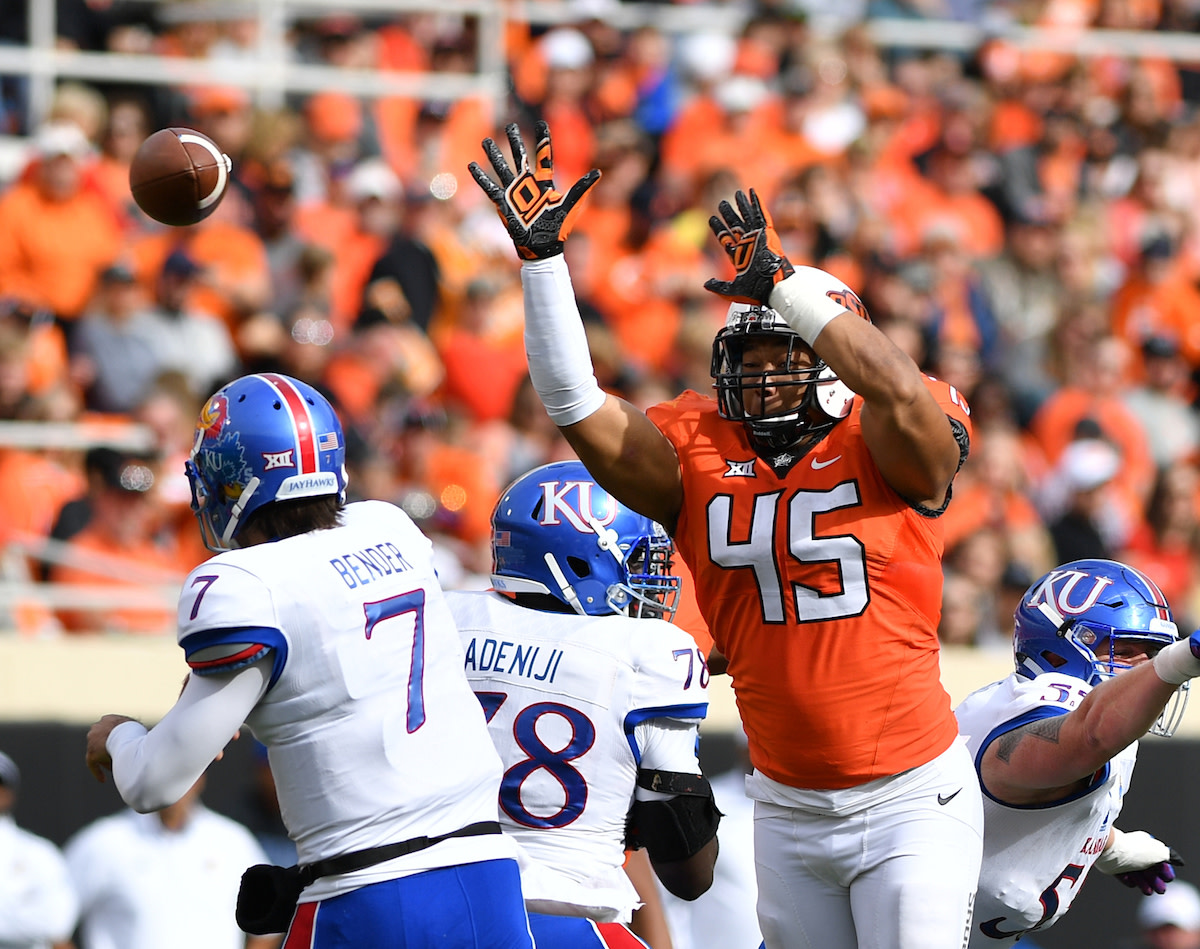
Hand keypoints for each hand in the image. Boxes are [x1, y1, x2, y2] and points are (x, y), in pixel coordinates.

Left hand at [85, 714, 136, 781]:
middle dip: (107, 748)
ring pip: (98, 752)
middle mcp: (97, 728)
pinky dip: (98, 771)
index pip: (108, 729)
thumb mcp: (137, 727)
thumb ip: (134, 732)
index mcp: (108, 719)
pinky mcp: (92, 754)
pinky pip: (93, 765)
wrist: (126, 734)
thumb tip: (144, 740)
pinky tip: (103, 779)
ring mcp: (92, 741)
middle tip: (116, 756)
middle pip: (100, 740)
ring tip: (115, 766)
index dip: (113, 738)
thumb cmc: (137, 730)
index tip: (117, 744)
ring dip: (105, 759)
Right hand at [468, 121, 600, 260]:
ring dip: (494, 155)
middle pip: (520, 157)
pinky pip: (490, 188)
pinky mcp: (503, 203)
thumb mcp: (570, 205)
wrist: (542, 248)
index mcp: (544, 182)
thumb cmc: (557, 228)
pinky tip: (472, 165)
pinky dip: (481, 177)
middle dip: (514, 141)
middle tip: (509, 125)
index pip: (543, 156)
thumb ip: (581, 188)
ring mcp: (514, 193)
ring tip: (485, 141)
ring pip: (502, 168)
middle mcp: (527, 184)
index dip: (543, 139)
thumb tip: (598, 173)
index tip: (541, 123)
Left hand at [703, 188, 795, 305]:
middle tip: (722, 204)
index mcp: (740, 257)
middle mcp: (748, 246)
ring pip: (747, 218)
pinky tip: (752, 192)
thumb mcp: (732, 290)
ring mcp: (757, 239)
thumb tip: (705, 284)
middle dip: (729, 214)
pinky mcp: (766, 233)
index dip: (719, 229)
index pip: (726, 239)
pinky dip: (756, 203)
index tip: (712, 219)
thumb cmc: (756, 291)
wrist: (773, 287)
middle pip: (735, 226)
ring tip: (737, 193)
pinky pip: (760, 215)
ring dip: (741, 205)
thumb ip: (718, 287)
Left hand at [1115, 851, 1184, 894]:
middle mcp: (1135, 851)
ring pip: (1138, 874)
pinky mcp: (1114, 866)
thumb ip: (1170, 856)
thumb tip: (1179, 861)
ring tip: (1148, 891)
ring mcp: (1124, 859)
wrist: (1110, 851)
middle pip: (1149, 869)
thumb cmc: (1136, 851)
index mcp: (1146, 844)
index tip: (1167, 878)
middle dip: (1156, 880)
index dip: (1164, 870)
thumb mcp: (1158, 852)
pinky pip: (1124, 876)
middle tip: (1160, 890)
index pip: (1159, 859)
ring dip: (1144, 884)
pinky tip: (1133, 883)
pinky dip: (1130, 881)